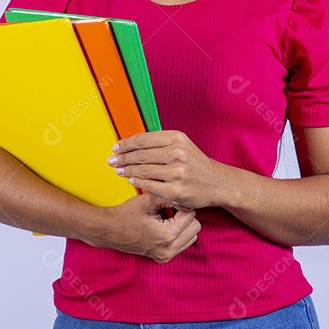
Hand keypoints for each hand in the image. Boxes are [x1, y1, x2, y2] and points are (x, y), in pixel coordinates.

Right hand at [89, 192, 199, 263]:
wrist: (108, 230)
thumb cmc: (125, 214)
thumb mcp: (147, 200)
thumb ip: (168, 196)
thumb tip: (184, 196)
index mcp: (167, 235)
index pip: (191, 215)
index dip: (182, 204)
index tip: (171, 201)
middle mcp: (168, 249)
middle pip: (195, 227)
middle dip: (186, 216)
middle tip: (170, 209)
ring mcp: (166, 256)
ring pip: (191, 237)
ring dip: (183, 226)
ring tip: (167, 218)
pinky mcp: (162, 258)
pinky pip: (182, 244)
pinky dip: (178, 234)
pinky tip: (164, 226)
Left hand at [108, 130, 228, 209]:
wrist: (217, 183)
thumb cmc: (196, 163)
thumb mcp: (182, 145)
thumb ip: (160, 143)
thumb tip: (132, 144)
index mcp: (177, 138)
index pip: (143, 139)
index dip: (126, 144)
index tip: (116, 147)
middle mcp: (178, 153)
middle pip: (141, 155)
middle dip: (122, 158)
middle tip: (111, 160)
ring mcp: (177, 172)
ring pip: (143, 170)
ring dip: (126, 170)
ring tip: (118, 170)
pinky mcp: (176, 190)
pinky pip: (149, 185)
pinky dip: (137, 182)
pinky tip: (131, 179)